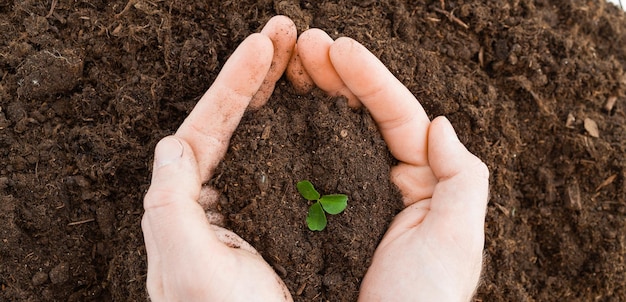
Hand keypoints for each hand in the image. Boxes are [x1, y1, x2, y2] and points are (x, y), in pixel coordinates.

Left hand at [141, 16, 295, 300]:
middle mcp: (219, 194)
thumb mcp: (189, 269)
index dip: (235, 81)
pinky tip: (320, 103)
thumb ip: (169, 206)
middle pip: (236, 119)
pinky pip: (292, 158)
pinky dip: (304, 125)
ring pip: (264, 132)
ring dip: (282, 89)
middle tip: (286, 29)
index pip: (209, 127)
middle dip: (260, 71)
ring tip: (304, 52)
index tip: (263, 42)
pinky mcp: (283, 212)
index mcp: (191, 202)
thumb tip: (172, 144)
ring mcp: (251, 200)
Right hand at [291, 30, 488, 300]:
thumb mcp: (457, 242)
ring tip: (286, 61)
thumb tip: (440, 124)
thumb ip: (461, 179)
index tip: (337, 46)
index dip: (369, 77)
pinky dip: (294, 134)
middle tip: (302, 43)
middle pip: (361, 113)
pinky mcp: (321, 213)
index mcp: (422, 180)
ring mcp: (352, 194)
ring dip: (312, 93)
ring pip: (333, 132)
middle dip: (334, 74)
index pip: (397, 114)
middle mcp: (388, 180)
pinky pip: (309, 164)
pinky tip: (275, 110)